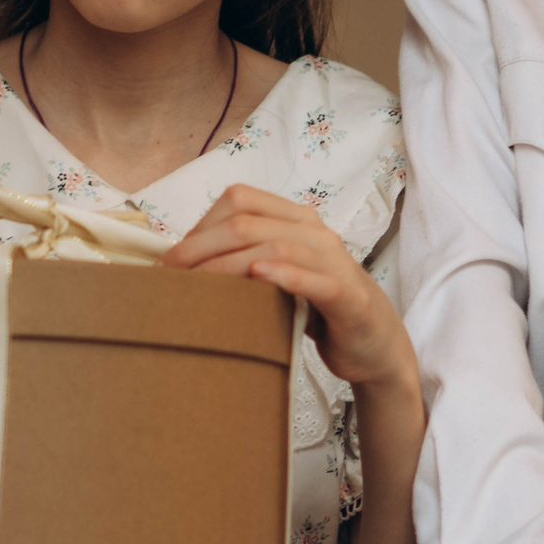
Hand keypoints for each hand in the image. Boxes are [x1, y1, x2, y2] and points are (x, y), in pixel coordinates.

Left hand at [164, 186, 418, 392]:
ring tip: (197, 285)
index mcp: (295, 220)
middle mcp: (315, 232)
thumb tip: (184, 266)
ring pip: (274, 246)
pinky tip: (257, 277)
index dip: (200, 224)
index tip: (172, 259)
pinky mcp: (346, 296)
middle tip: (169, 277)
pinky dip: (284, 275)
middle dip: (200, 247)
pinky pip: (314, 279)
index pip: (239, 200)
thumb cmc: (318, 309)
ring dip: (227, 264)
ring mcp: (333, 261)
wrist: (374, 343)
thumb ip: (247, 261)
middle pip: (247, 222)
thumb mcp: (279, 276)